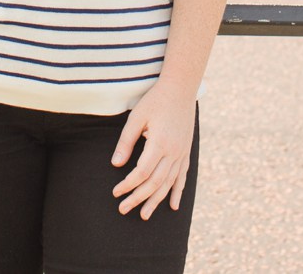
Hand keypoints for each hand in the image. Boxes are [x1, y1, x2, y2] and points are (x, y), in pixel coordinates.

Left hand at [111, 82, 195, 219]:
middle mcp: (173, 151)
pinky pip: (182, 177)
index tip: (116, 192)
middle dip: (138, 198)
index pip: (142, 172)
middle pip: (155, 182)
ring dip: (156, 201)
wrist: (181, 88)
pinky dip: (177, 192)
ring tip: (144, 215)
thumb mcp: (136, 117)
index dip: (128, 184)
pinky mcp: (186, 152)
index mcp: (160, 143)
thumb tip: (116, 165)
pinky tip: (173, 206)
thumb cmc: (155, 100)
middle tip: (124, 209)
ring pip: (169, 184)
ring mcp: (182, 153)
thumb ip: (126, 142)